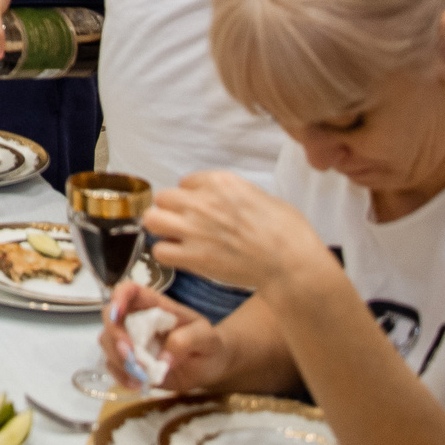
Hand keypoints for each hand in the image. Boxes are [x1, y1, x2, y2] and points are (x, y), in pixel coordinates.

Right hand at [100, 281, 230, 391]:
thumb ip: (187, 340)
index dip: (118, 296)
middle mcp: (137, 320)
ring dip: (117, 359)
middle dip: (115, 336)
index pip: (129, 290)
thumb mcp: (207, 338)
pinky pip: (112, 366)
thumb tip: (163, 357)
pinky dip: (121, 376)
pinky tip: (138, 385)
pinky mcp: (130, 363)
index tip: (117, 313)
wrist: (211, 367)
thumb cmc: (209, 345)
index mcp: (154, 306)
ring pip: (107, 342)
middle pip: (110, 317)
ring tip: (140, 376)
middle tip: (131, 356)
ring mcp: (131, 341)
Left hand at [145, 172, 329, 296]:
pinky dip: (167, 254)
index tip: (200, 207)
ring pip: (153, 220)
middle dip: (171, 210)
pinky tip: (181, 257)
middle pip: (164, 198)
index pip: (186, 181)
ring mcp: (194, 229)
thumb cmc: (287, 231)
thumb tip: (225, 202)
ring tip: (175, 237)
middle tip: (184, 223)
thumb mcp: (262, 196)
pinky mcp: (194, 256)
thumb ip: (235, 195)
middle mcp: (202, 201)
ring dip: (162, 228)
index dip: (192, 195)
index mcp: (220, 182)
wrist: (291, 263)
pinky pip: (160, 251)